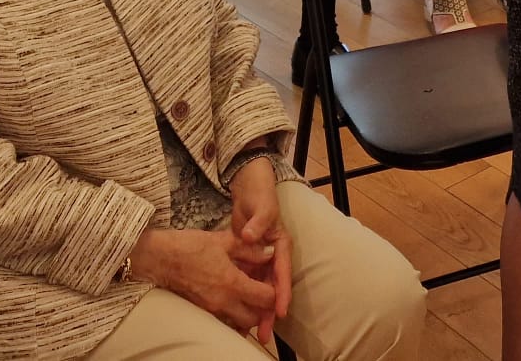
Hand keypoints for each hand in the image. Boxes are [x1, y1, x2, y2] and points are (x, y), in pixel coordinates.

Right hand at [129, 226, 277, 335]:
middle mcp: (223, 302)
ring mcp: (211, 310)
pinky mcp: (202, 312)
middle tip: (264, 293)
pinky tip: (233, 300)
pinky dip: (233, 316)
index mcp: (232, 283)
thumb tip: (270, 253)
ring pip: (239, 324)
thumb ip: (250, 249)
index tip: (275, 283)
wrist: (160, 258)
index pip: (264, 298)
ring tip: (250, 298)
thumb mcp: (224, 240)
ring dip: (248, 314)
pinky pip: (225, 321)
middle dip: (263, 309)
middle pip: (253, 318)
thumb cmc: (190, 246)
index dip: (275, 292)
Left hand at [228, 156, 292, 344]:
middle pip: (273, 287)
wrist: (248, 186)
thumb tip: (251, 237)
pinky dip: (245, 296)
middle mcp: (273, 254)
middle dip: (270, 311)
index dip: (281, 292)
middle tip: (265, 333)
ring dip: (258, 308)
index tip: (279, 311)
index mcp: (281, 244)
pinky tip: (238, 312)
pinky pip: (249, 281)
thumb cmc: (260, 194)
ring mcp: (261, 258)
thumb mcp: (261, 206)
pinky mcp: (249, 259)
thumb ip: (258, 221)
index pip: (282, 272)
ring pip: (261, 288)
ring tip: (253, 332)